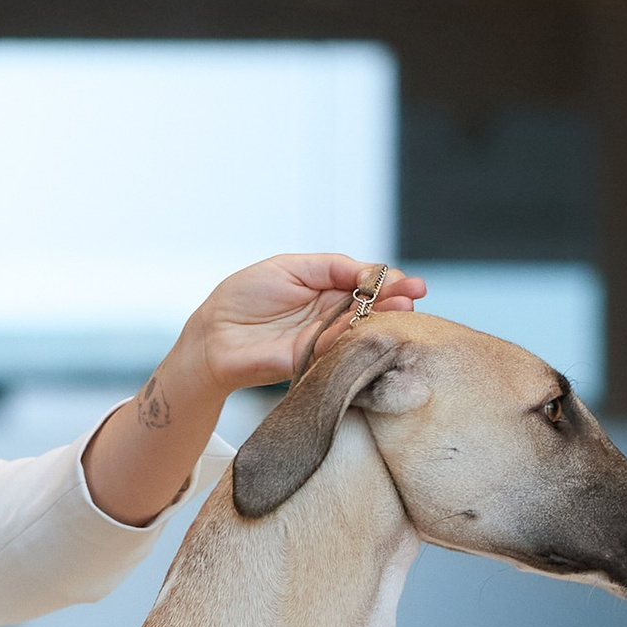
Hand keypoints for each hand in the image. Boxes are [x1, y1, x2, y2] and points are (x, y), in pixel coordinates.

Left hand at [161, 255, 426, 403]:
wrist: (212, 332)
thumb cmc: (244, 296)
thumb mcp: (292, 266)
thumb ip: (332, 267)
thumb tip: (371, 271)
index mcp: (327, 290)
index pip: (367, 284)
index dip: (387, 282)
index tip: (407, 282)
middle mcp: (329, 316)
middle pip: (371, 308)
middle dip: (395, 300)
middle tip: (414, 295)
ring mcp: (321, 340)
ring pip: (358, 329)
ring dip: (382, 319)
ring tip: (403, 308)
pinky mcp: (307, 360)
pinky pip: (334, 346)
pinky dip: (350, 334)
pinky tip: (369, 323)